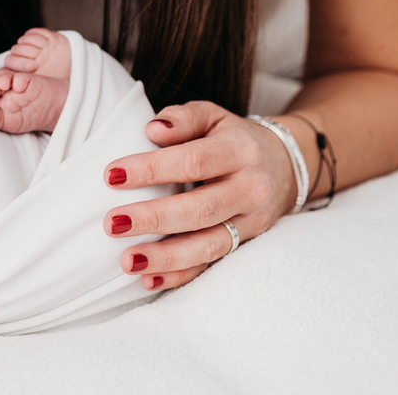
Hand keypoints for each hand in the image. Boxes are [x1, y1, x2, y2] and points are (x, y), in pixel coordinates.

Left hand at [102, 101, 299, 290]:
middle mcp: (250, 189)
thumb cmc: (232, 138)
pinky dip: (180, 276)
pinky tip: (148, 280)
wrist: (286, 166)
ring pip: (210, 245)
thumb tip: (152, 129)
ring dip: (166, 257)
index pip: (193, 161)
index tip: (111, 175)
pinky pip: (213, 266)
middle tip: (112, 223)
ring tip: (127, 260)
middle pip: (201, 209)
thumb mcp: (212, 116)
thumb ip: (183, 119)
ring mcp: (252, 222)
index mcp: (239, 151)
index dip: (152, 169)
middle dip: (154, 219)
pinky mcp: (248, 245)